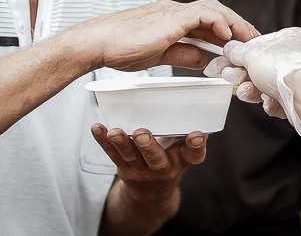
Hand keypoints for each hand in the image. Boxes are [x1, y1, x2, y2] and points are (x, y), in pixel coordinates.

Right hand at [73, 0, 258, 72]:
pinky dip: (218, 22)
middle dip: (238, 25)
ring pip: (214, 9)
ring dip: (234, 23)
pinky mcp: (171, 16)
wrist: (99, 41)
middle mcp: (177, 11)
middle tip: (254, 42)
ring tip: (248, 39)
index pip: (209, 19)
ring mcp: (174, 11)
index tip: (242, 45)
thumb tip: (205, 59)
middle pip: (217, 11)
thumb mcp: (159, 54)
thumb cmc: (122, 48)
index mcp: (174, 19)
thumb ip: (183, 54)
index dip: (229, 30)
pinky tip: (227, 36)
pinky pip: (203, 13)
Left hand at [92, 125, 206, 203]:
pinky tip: (97, 128)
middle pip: (156, 158)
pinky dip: (103, 141)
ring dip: (121, 143)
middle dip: (148, 146)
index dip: (196, 146)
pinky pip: (112, 154)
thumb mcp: (183, 151)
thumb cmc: (171, 159)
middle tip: (142, 133)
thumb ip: (187, 133)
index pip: (193, 156)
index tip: (196, 135)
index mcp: (181, 160)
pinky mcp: (123, 168)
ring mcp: (141, 170)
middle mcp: (163, 167)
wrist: (151, 193)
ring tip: (114, 132)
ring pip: (130, 156)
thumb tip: (203, 107)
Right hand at [204, 27, 300, 137]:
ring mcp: (295, 80)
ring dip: (251, 90)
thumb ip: (236, 51)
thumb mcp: (251, 52)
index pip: (255, 46)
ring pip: (264, 86)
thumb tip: (228, 49)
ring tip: (247, 91)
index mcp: (287, 38)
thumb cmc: (283, 67)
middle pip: (258, 67)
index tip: (218, 64)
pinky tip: (268, 101)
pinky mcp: (296, 101)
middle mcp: (293, 57)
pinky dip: (268, 102)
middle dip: (241, 75)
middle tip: (231, 77)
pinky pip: (275, 101)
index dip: (235, 55)